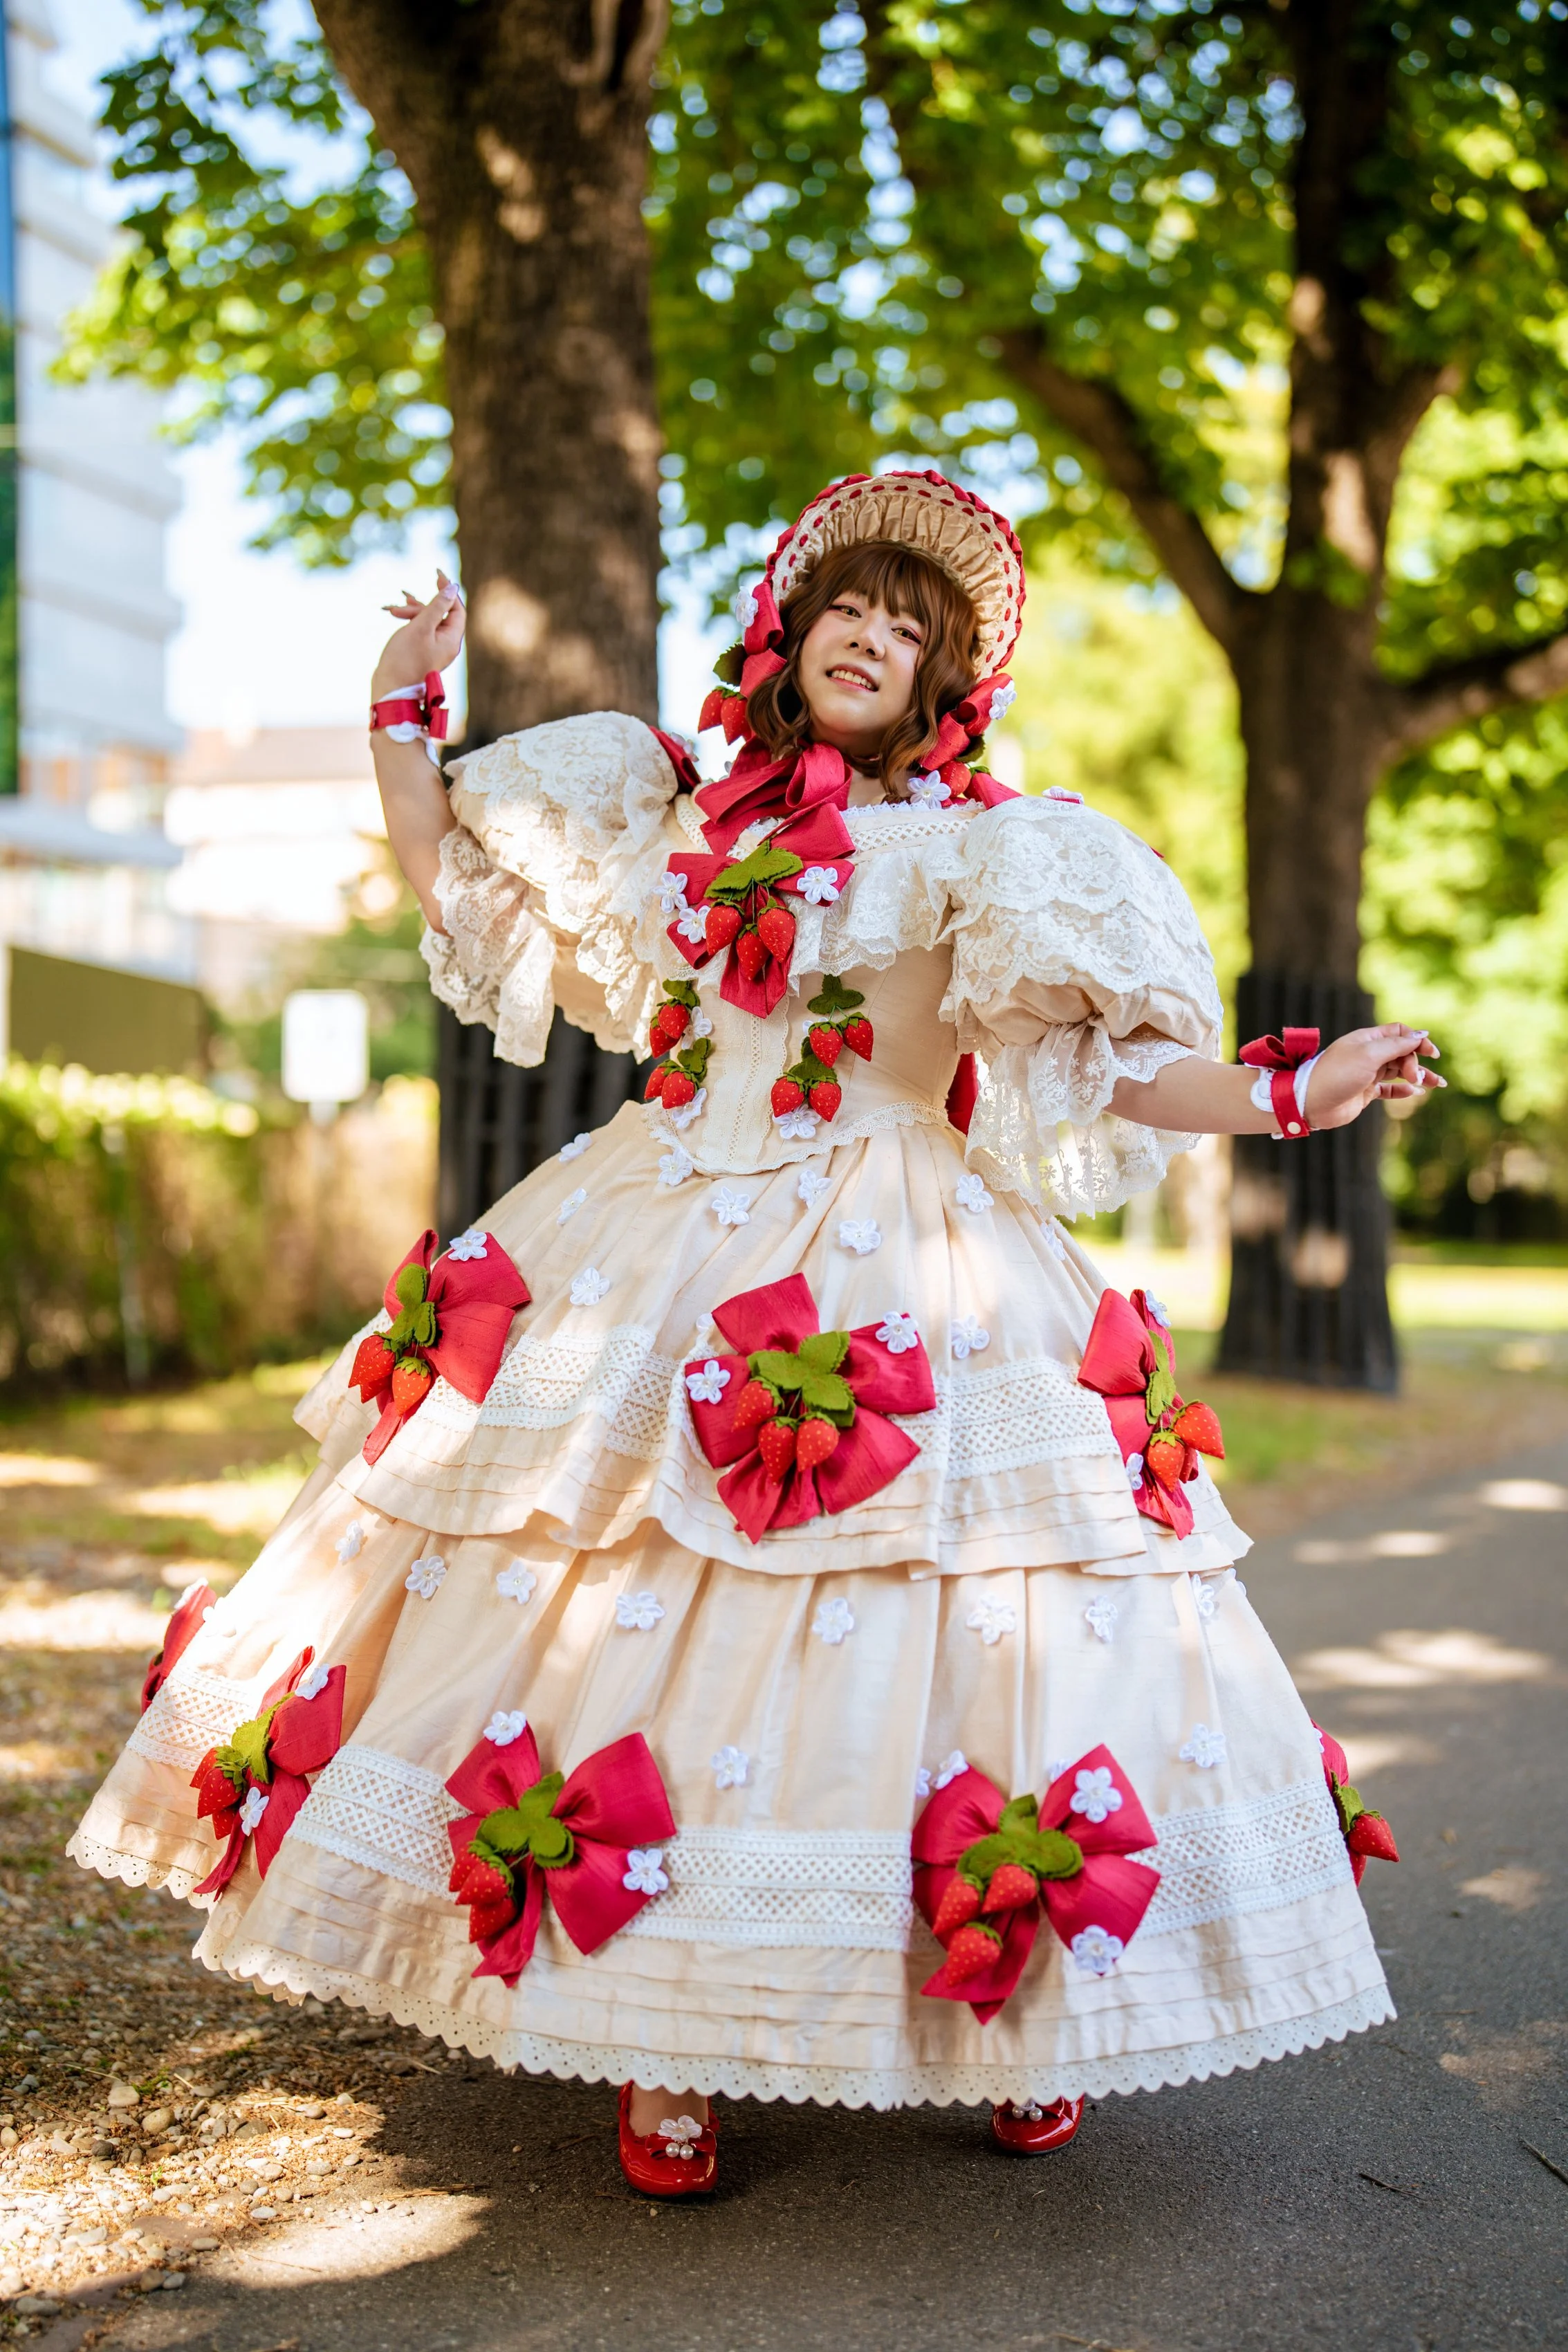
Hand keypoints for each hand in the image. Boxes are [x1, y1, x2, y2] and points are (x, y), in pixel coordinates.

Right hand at [371, 570, 464, 699]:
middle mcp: (446, 645)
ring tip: (391, 610)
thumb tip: (453, 588)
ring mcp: (434, 649)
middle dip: (420, 605)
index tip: (437, 574)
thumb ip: (437, 606)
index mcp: (451, 640)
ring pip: (426, 621)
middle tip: (402, 599)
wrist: (389, 687)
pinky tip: (394, 613)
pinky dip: (408, 621)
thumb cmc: (404, 658)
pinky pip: (419, 629)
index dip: (448, 591)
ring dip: (411, 612)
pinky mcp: (421, 651)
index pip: (457, 609)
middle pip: (440, 613)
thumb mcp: (421, 627)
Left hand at [1302, 1025, 1443, 1130]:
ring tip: (1436, 1084)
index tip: (1431, 1053)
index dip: (1417, 1040)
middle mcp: (1367, 1054)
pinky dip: (1403, 1090)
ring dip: (1418, 1076)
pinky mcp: (1365, 1092)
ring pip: (1399, 1071)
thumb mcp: (1369, 1054)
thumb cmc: (1337, 1074)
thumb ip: (1397, 1045)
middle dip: (1414, 1063)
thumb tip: (1421, 1035)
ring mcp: (1367, 1073)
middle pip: (1402, 1052)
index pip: (1399, 1033)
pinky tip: (1414, 1092)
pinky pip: (1389, 1089)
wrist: (1312, 1103)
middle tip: (1415, 1077)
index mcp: (1367, 1039)